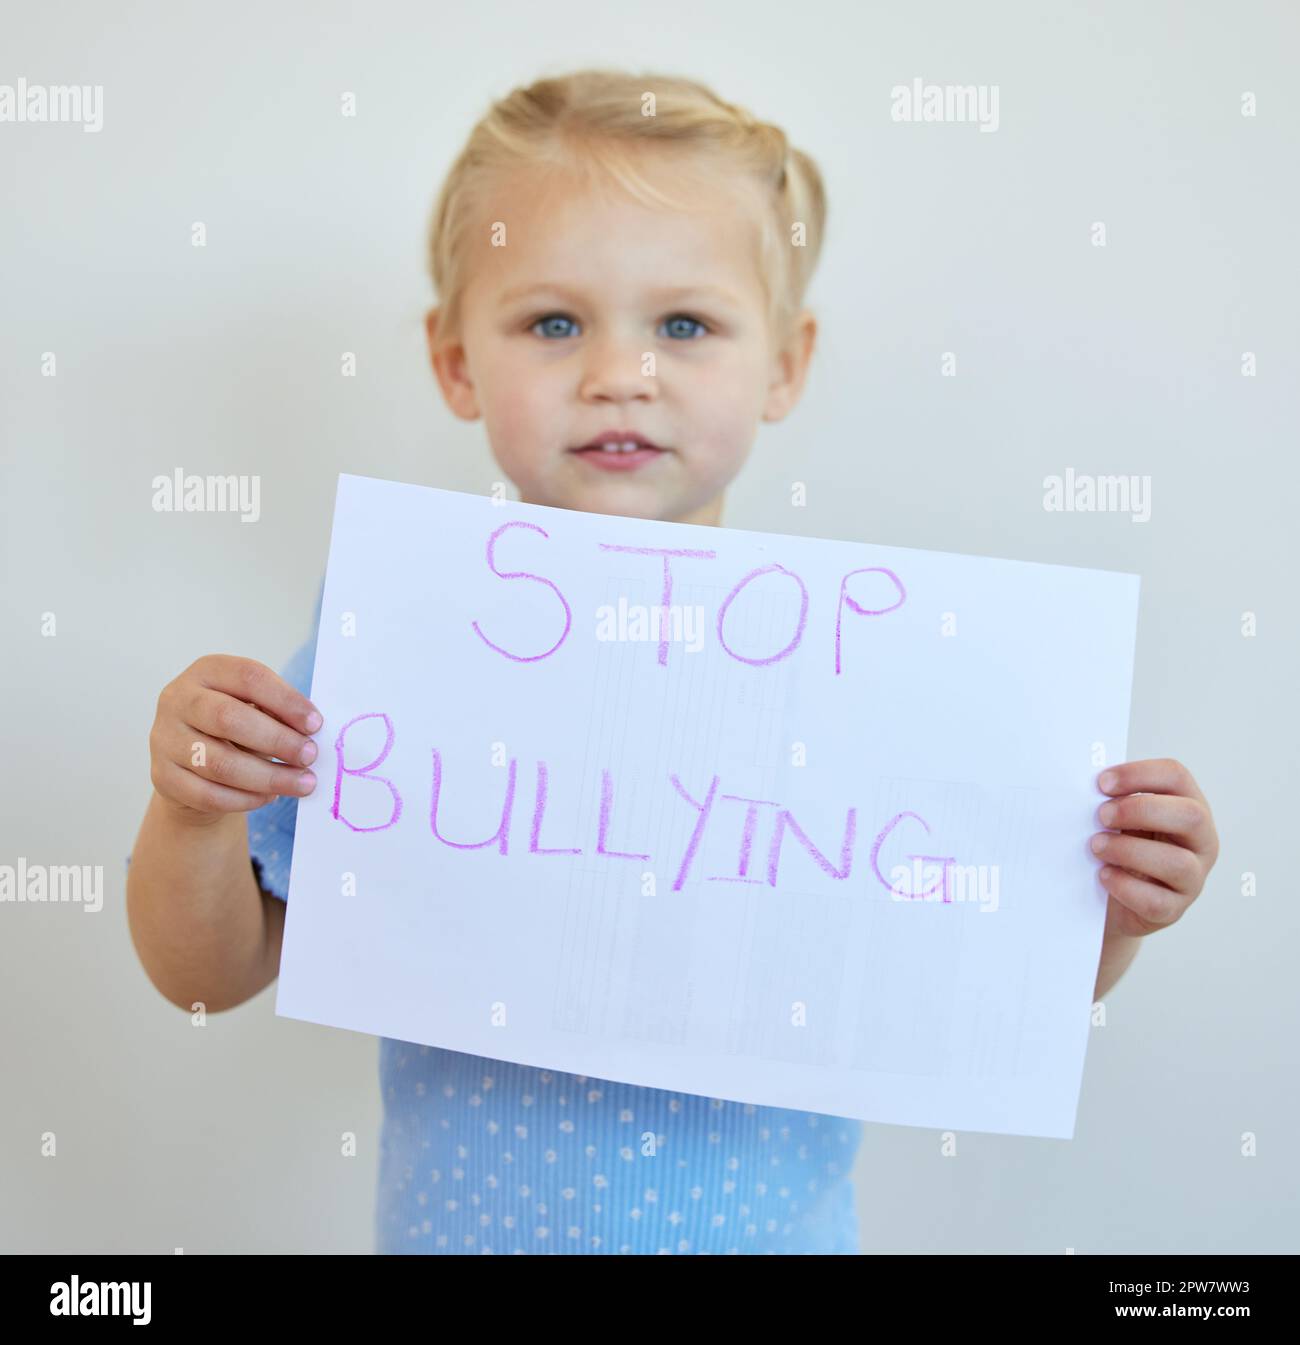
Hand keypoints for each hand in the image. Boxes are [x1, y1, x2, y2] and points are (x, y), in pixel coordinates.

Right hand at [149, 655, 322, 822]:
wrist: (192, 763)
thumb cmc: (235, 728)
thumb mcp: (254, 708)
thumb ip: (278, 712)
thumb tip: (311, 731)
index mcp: (207, 671)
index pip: (248, 677)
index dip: (285, 700)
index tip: (315, 724)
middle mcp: (177, 700)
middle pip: (228, 718)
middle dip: (277, 740)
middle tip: (310, 756)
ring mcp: (164, 739)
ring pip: (219, 763)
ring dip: (268, 776)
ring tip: (302, 783)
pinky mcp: (163, 777)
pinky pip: (208, 794)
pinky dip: (245, 799)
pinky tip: (270, 796)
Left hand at [1091, 758, 1218, 937]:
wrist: (1114, 900)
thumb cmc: (1121, 848)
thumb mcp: (1123, 820)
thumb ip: (1113, 802)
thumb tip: (1084, 790)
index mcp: (1187, 805)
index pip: (1176, 776)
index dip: (1139, 774)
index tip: (1102, 783)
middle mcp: (1200, 841)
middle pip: (1190, 816)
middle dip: (1140, 811)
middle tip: (1102, 816)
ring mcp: (1193, 878)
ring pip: (1177, 862)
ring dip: (1129, 850)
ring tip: (1096, 846)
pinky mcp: (1175, 909)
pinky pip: (1156, 901)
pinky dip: (1125, 886)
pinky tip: (1104, 875)